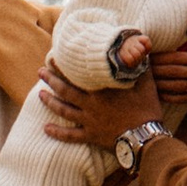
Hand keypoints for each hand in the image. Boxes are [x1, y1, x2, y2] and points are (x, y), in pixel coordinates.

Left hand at [40, 58, 163, 147]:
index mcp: (101, 89)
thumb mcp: (145, 82)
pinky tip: (45, 128)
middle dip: (51, 80)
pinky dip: (57, 132)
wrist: (146, 138)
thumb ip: (139, 65)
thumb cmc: (146, 108)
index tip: (53, 57)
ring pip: (64, 110)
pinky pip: (70, 135)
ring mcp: (89, 121)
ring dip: (50, 102)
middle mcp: (91, 104)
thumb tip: (142, 47)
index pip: (78, 74)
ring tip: (39, 94)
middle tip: (41, 72)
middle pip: (65, 90)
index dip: (64, 66)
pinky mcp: (91, 136)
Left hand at [149, 35, 186, 100]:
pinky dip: (169, 96)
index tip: (149, 55)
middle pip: (173, 72)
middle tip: (143, 67)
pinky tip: (158, 92)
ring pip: (176, 87)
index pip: (177, 58)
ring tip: (147, 79)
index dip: (161, 57)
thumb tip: (178, 46)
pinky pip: (182, 99)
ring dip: (159, 84)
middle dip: (157, 70)